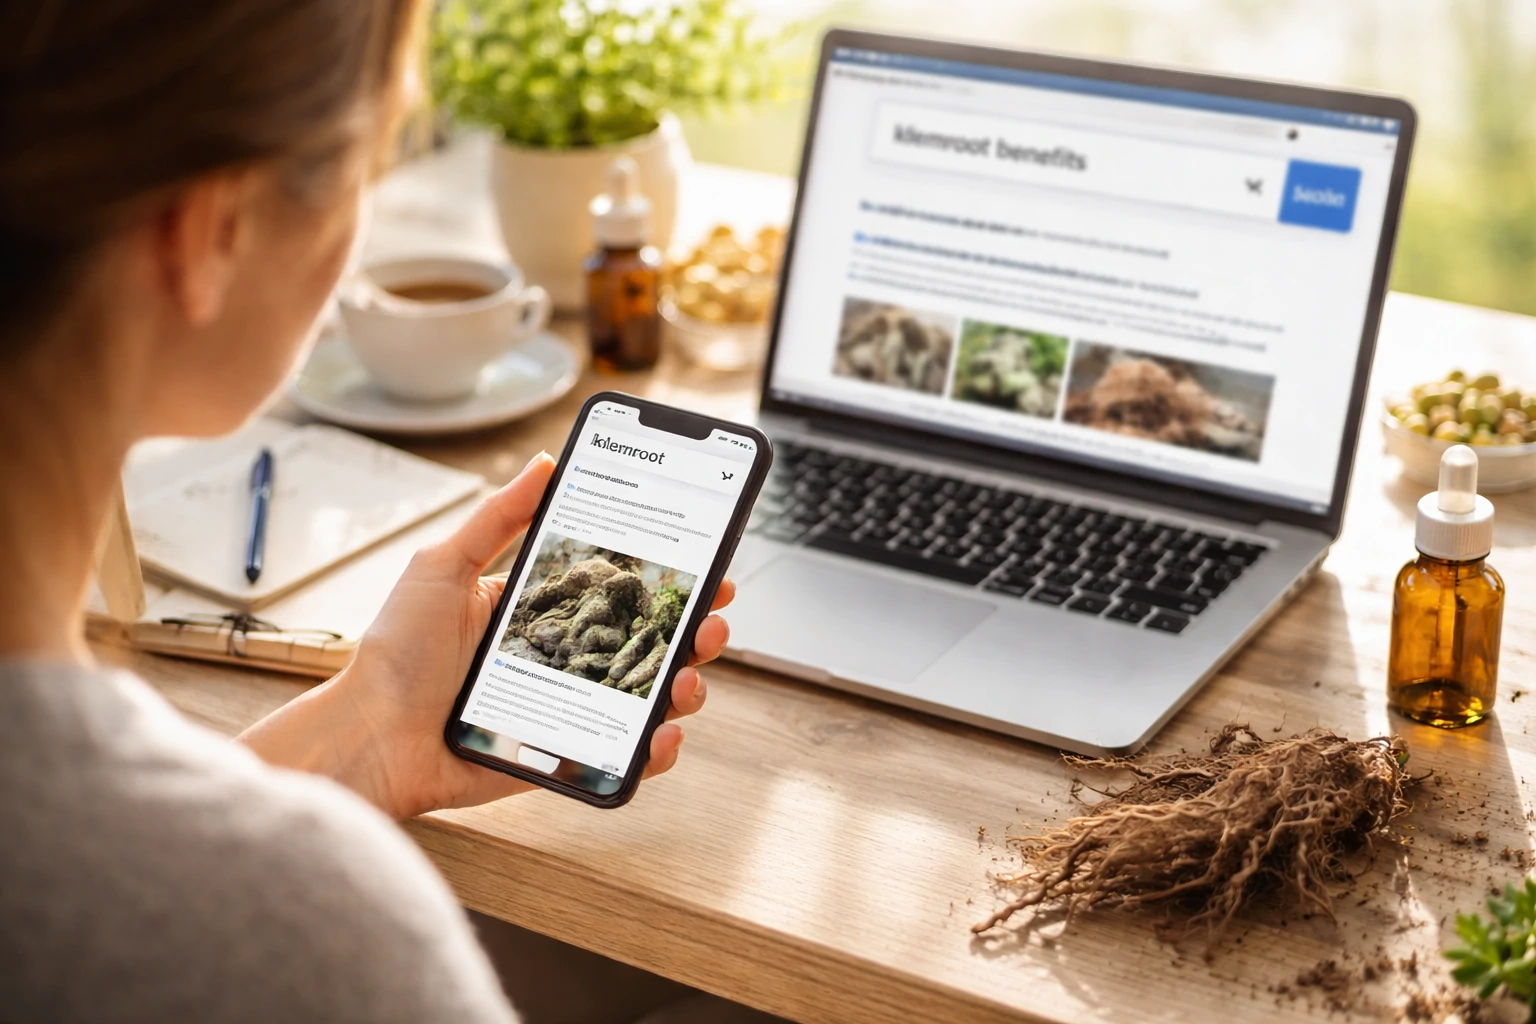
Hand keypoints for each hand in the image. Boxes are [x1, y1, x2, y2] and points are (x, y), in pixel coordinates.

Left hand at [239, 453, 733, 818]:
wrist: (368, 736)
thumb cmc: (396, 651)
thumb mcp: (442, 566)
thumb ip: (498, 519)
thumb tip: (546, 463)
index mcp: (546, 609)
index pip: (624, 589)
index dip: (671, 578)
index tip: (708, 563)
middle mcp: (569, 656)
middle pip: (653, 641)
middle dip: (698, 629)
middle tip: (713, 620)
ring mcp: (573, 709)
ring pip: (652, 697)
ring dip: (687, 687)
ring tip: (687, 680)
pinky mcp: (566, 756)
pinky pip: (625, 757)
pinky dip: (655, 750)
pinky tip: (662, 736)